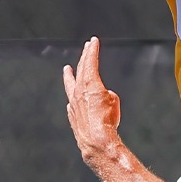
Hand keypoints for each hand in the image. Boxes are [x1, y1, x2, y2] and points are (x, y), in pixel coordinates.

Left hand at [62, 36, 121, 155]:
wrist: (97, 140)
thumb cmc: (107, 121)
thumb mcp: (113, 100)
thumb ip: (105, 94)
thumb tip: (101, 97)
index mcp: (89, 84)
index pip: (90, 62)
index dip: (92, 50)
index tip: (93, 41)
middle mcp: (78, 91)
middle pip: (81, 69)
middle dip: (84, 56)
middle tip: (86, 47)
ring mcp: (73, 103)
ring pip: (70, 85)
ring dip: (70, 75)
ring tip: (67, 69)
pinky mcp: (72, 115)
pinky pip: (71, 102)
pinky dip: (72, 97)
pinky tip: (71, 100)